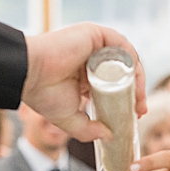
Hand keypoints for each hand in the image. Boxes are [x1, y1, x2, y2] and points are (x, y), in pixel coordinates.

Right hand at [23, 24, 145, 143]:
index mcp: (86, 76)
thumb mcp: (70, 119)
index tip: (135, 116)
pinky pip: (121, 44)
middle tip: (140, 110)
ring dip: (137, 78)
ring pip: (125, 59)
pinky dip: (131, 59)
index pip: (115, 85)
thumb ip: (88, 130)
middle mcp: (92, 59)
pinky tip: (133, 78)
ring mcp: (94, 46)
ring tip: (138, 98)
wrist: (30, 75)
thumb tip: (108, 136)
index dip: (128, 99)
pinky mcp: (95, 34)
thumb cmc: (43, 95)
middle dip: (137, 91)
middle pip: (124, 72)